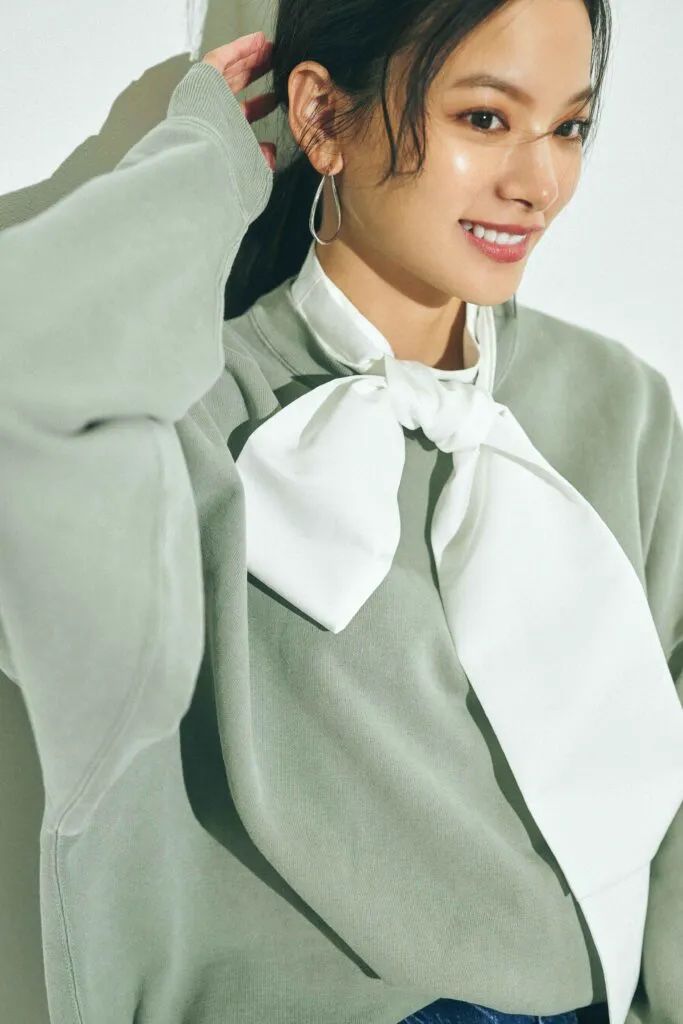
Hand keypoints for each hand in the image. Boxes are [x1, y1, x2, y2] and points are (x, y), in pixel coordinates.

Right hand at [201, 32, 277, 170]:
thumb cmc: (222, 165)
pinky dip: (241, 48)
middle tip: (276, 66)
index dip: (258, 104)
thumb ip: (260, 159)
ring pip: (230, 70)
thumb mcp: (248, 165)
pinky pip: (223, 57)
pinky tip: (259, 40)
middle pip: (235, 87)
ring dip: (250, 58)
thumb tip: (271, 156)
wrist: (200, 156)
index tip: (275, 98)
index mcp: (221, 132)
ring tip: (271, 49)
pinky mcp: (202, 76)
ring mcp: (204, 92)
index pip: (241, 113)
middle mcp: (211, 111)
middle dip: (255, 75)